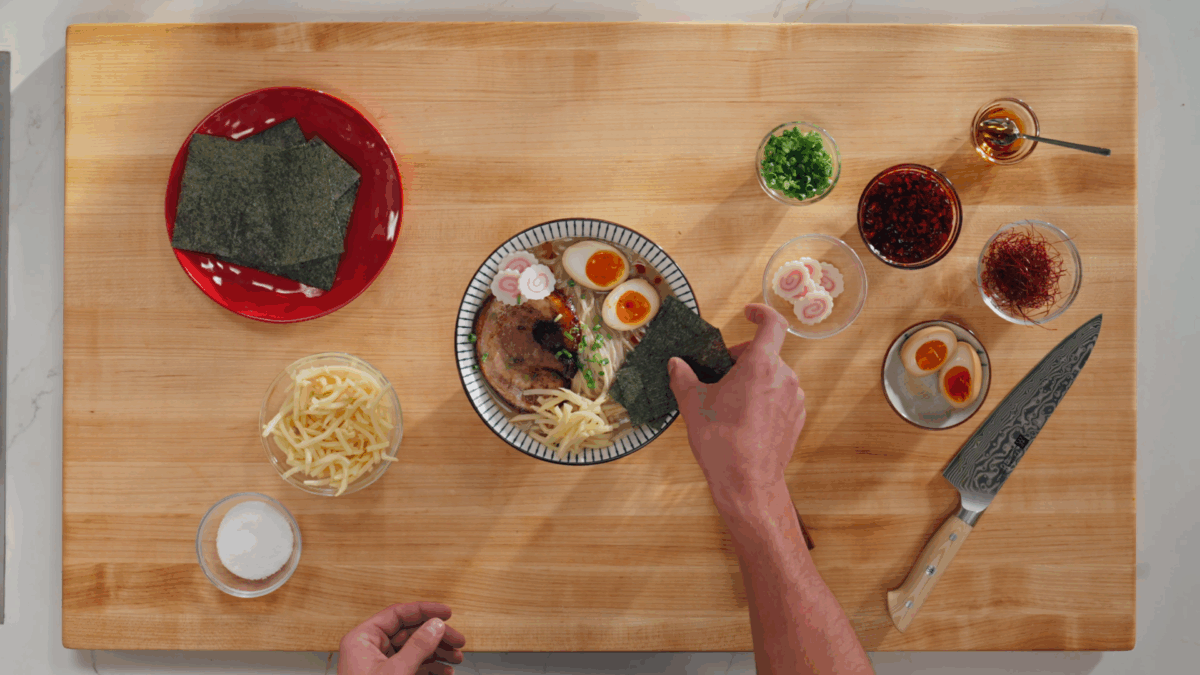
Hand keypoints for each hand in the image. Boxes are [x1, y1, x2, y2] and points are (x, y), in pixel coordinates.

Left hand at [338, 602, 466, 674]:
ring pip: (413, 650)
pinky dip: (429, 668)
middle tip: (458, 641)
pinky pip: (411, 666)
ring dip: (436, 653)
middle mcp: (369, 650)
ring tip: (455, 658)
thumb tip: (435, 625)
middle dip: (435, 637)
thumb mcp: (397, 672)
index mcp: (362, 640)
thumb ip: (418, 646)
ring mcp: (378, 666)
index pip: (397, 614)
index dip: (424, 611)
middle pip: (408, 632)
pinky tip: (445, 672)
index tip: (447, 613)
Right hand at [669, 304, 805, 503]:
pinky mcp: (797, 419)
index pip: (773, 324)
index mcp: (760, 366)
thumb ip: (683, 378)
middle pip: (766, 354)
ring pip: (773, 377)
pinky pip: (780, 397)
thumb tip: (676, 364)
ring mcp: (794, 399)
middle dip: (742, 359)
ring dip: (753, 381)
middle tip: (719, 377)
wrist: (747, 484)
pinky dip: (764, 398)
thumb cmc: (722, 443)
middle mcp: (784, 378)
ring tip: (729, 403)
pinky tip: (744, 419)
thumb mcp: (693, 405)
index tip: (748, 313)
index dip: (762, 313)